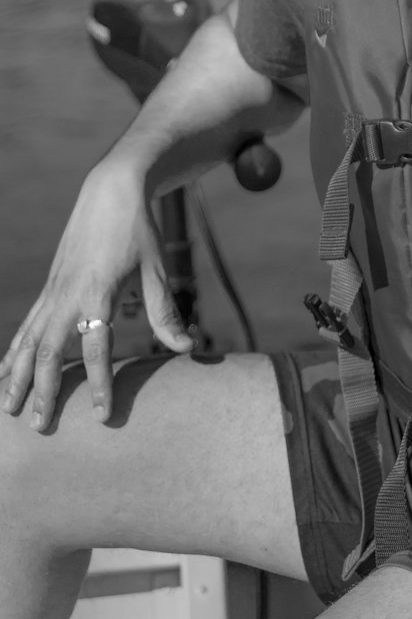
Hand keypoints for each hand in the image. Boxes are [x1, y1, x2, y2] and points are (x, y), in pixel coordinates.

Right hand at [0, 159, 193, 428]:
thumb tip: (186, 349)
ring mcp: (54, 290)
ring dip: (17, 377)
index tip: (102, 417)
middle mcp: (68, 294)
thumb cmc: (139, 231)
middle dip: (43, 391)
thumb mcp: (156, 269)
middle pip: (47, 352)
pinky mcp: (49, 286)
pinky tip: (3, 373)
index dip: (99, 384)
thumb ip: (165, 312)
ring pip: (27, 341)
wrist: (111, 190)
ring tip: (9, 411)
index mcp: (98, 292)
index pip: (95, 349)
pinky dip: (12, 352)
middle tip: (41, 428)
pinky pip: (26, 326)